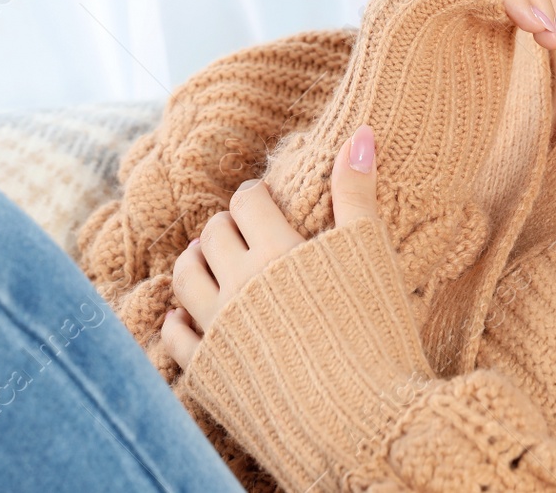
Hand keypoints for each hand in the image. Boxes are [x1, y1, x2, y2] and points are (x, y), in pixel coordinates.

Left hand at [162, 123, 382, 368]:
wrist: (364, 423)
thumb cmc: (378, 336)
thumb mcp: (373, 257)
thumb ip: (358, 194)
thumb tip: (360, 132)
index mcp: (277, 252)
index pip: (247, 203)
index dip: (254, 197)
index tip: (264, 201)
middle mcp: (240, 286)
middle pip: (212, 235)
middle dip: (224, 226)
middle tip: (238, 230)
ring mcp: (220, 330)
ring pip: (185, 279)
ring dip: (194, 262)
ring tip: (208, 259)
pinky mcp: (211, 373)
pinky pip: (177, 337)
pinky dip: (179, 321)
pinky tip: (190, 318)